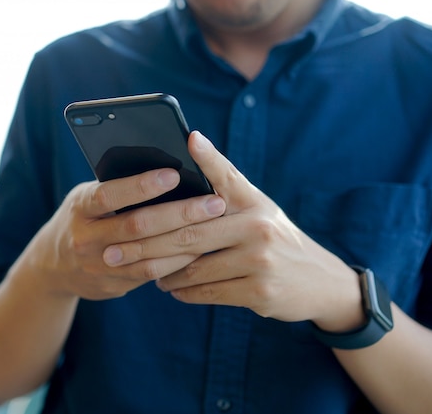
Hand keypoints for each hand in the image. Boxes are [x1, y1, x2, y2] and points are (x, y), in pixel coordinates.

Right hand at [26, 166, 225, 300]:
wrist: (53, 267)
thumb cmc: (83, 217)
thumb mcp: (88, 197)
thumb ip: (117, 188)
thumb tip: (167, 169)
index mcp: (80, 207)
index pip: (110, 195)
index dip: (141, 186)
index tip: (174, 174)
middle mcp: (86, 238)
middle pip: (137, 225)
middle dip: (180, 213)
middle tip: (214, 202)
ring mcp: (98, 266)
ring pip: (148, 255)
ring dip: (186, 241)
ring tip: (216, 225)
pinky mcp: (112, 285)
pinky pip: (151, 275)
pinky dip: (177, 262)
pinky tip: (200, 248)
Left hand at [108, 131, 364, 331]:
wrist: (318, 281)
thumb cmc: (273, 236)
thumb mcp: (256, 207)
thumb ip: (224, 180)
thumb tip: (191, 140)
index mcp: (253, 202)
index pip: (221, 175)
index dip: (203, 157)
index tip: (182, 138)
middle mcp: (258, 227)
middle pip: (188, 234)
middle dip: (145, 244)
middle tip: (113, 251)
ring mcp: (261, 261)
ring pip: (194, 268)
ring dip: (162, 272)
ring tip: (139, 270)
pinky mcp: (260, 293)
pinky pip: (208, 292)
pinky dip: (184, 291)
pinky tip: (169, 287)